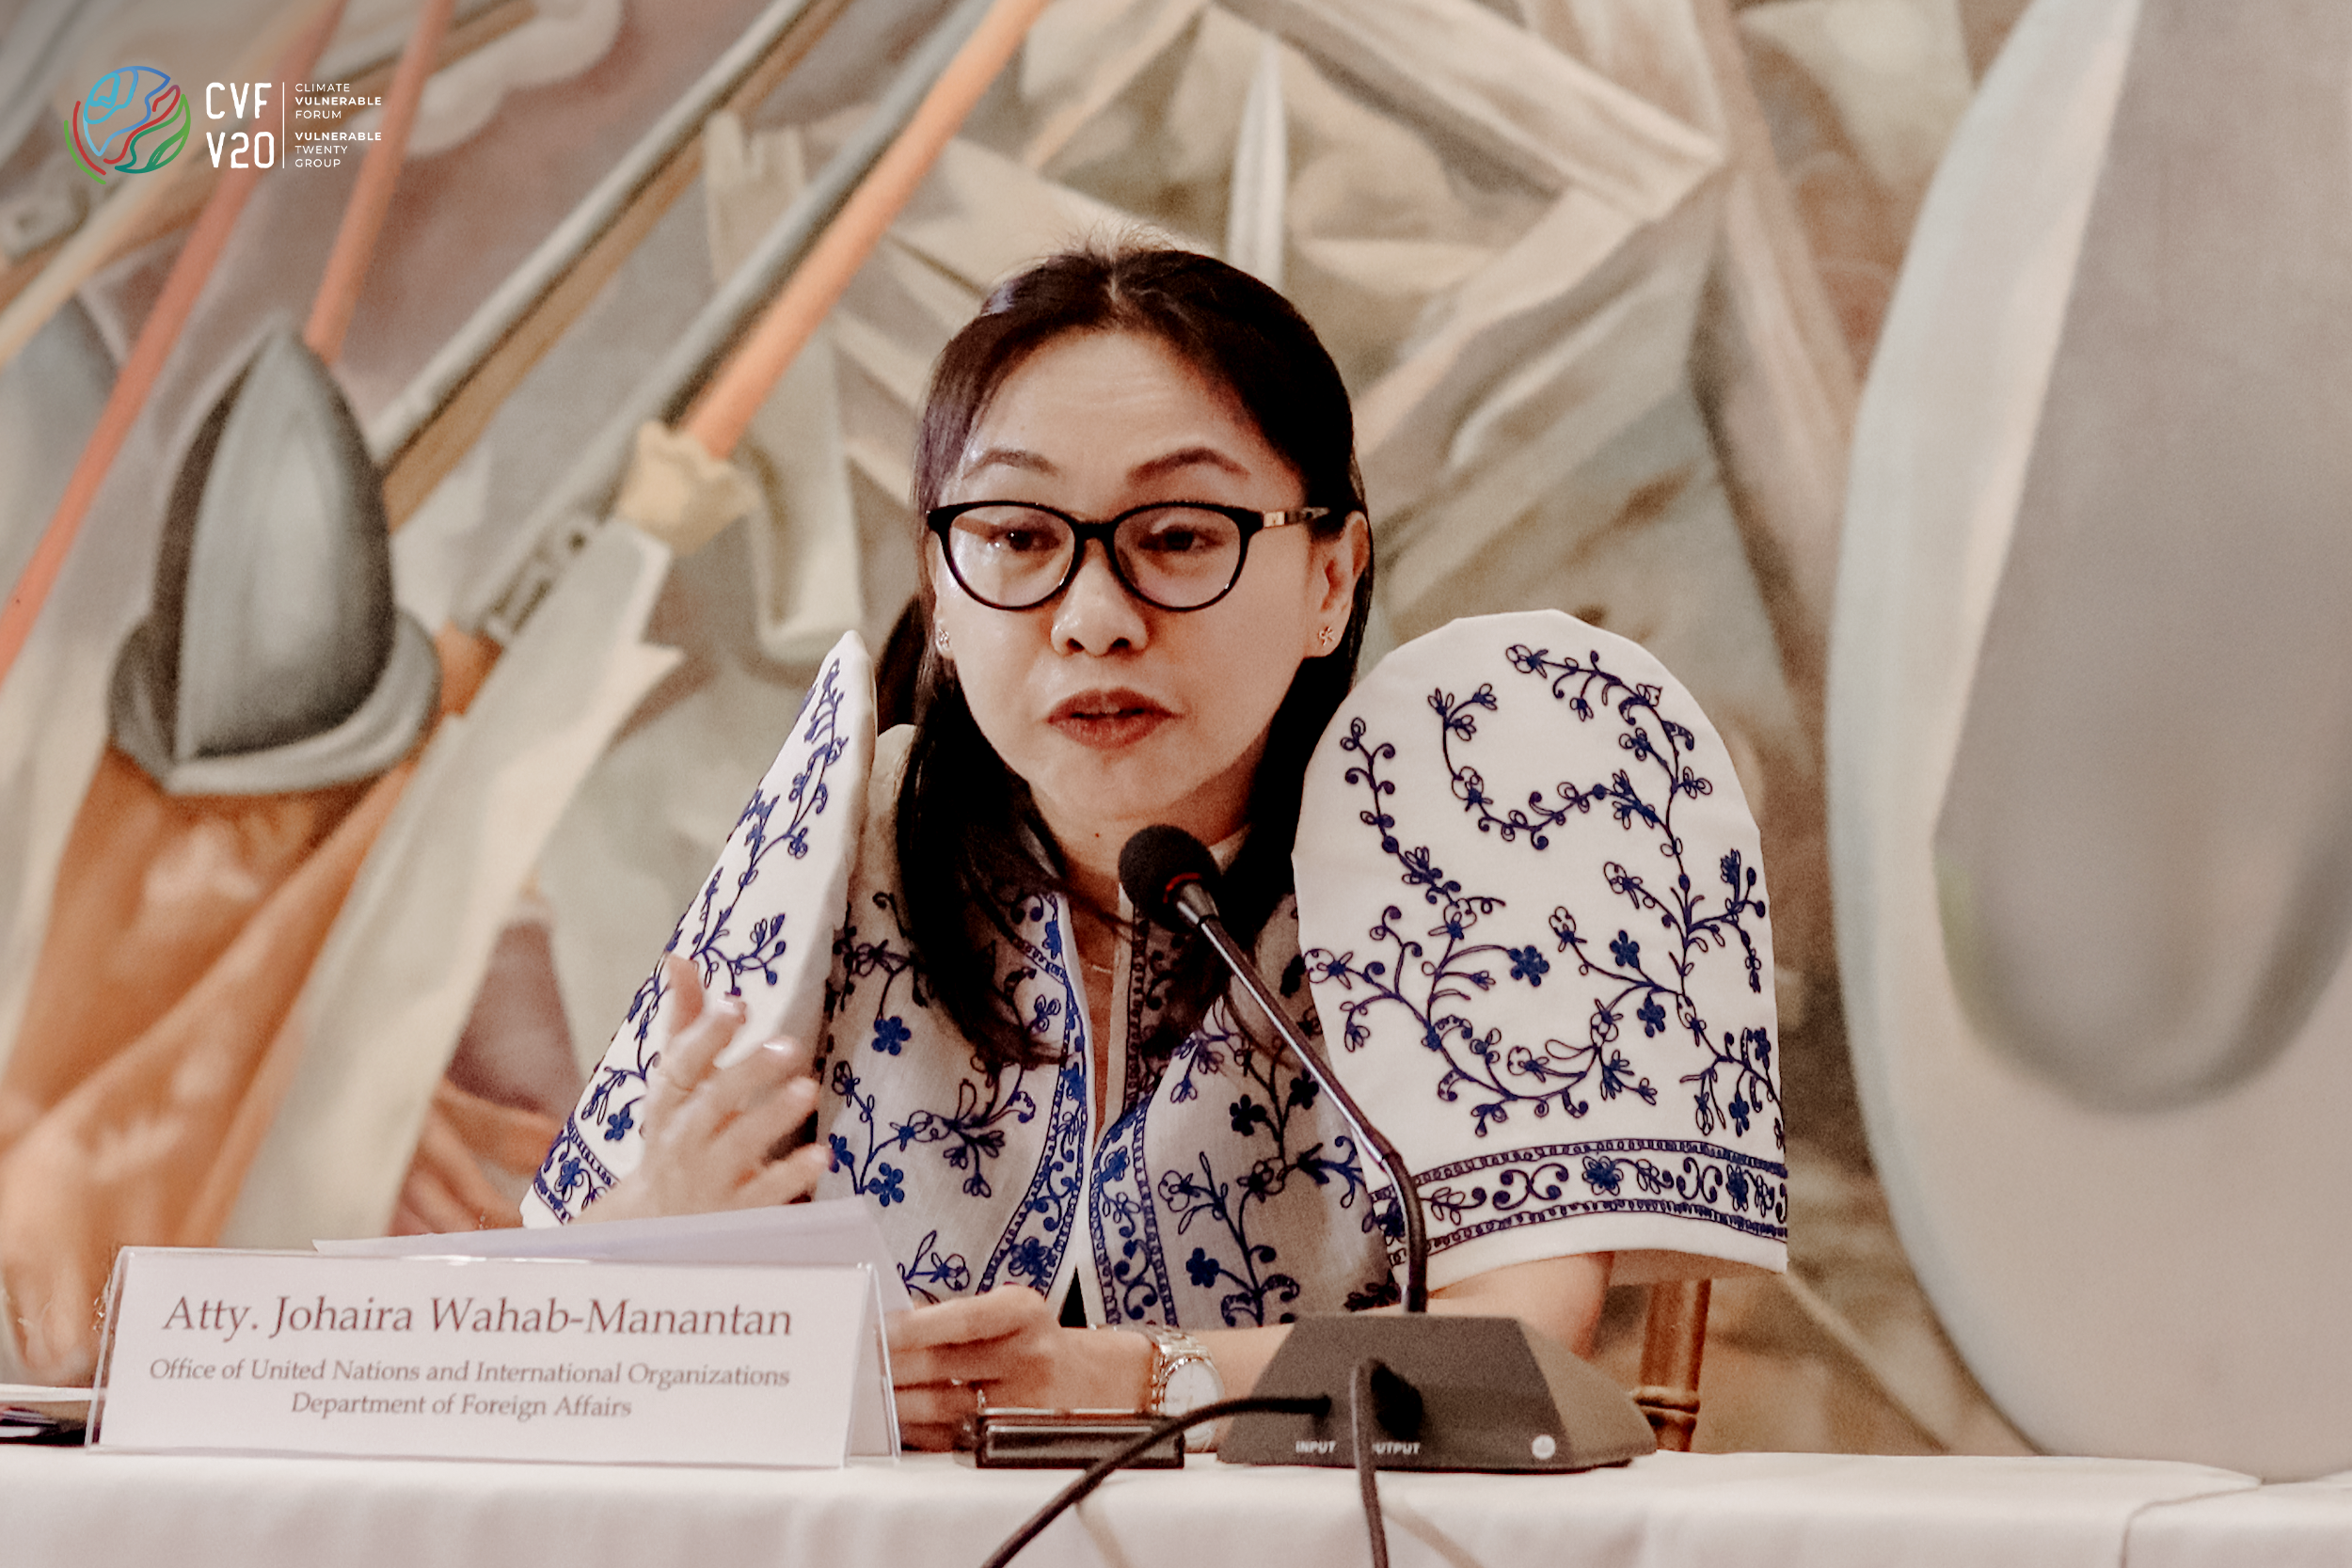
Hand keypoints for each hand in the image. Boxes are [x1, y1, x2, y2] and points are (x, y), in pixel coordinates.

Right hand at [580, 955, 827, 1221]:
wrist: (655, 1225)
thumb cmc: (676, 1134)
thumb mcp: (677, 1082)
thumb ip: (685, 1021)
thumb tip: (679, 958)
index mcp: (669, 1100)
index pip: (680, 1064)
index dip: (706, 1034)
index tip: (737, 1005)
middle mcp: (685, 1137)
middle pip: (714, 1101)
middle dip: (749, 1072)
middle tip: (790, 1045)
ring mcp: (710, 1178)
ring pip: (740, 1146)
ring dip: (773, 1117)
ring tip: (808, 1089)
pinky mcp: (736, 1213)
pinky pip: (765, 1195)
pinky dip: (792, 1176)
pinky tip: (822, 1156)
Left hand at [885, 1285, 1152, 1449]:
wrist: (1091, 1380)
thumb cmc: (1034, 1338)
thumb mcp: (1010, 1311)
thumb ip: (956, 1316)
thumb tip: (890, 1329)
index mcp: (1024, 1312)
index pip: (964, 1318)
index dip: (916, 1327)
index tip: (878, 1332)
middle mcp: (1029, 1355)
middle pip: (945, 1363)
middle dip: (893, 1366)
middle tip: (857, 1364)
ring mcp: (1022, 1402)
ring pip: (943, 1405)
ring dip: (897, 1401)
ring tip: (868, 1393)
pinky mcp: (1011, 1437)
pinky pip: (951, 1436)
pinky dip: (917, 1429)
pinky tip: (896, 1420)